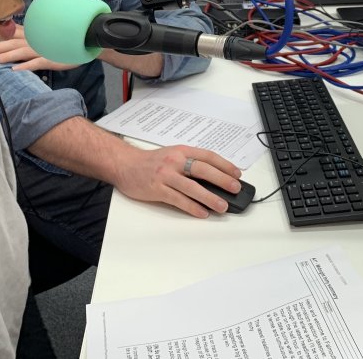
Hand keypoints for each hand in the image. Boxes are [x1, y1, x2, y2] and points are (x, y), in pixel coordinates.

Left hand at [0, 23, 77, 71]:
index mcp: (33, 33)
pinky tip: (15, 70)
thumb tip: (16, 39)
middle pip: (12, 42)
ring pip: (21, 52)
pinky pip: (37, 63)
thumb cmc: (63, 40)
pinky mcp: (51, 58)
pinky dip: (26, 66)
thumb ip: (30, 36)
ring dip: (6, 56)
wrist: (85, 42)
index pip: (12, 33)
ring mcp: (43, 49)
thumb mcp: (45, 36)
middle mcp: (36, 40)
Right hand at [114, 144, 243, 217]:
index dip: (224, 164)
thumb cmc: (150, 161)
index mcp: (181, 150)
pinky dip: (192, 207)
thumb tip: (213, 178)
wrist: (125, 164)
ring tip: (222, 206)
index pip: (207, 156)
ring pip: (192, 187)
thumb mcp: (172, 154)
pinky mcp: (157, 189)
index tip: (237, 173)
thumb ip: (190, 162)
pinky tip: (202, 213)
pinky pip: (178, 199)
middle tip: (235, 188)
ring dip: (210, 197)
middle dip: (222, 179)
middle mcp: (175, 160)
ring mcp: (166, 175)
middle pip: (203, 169)